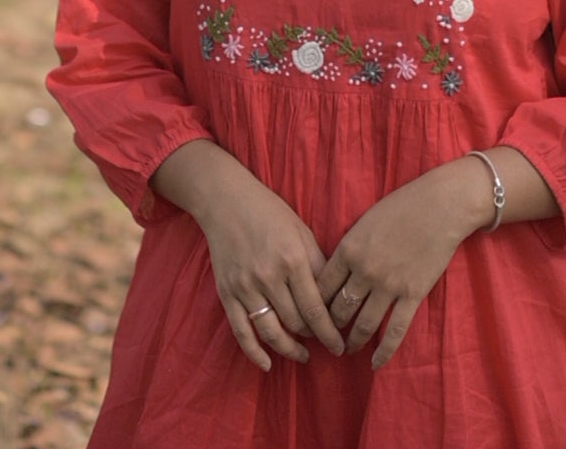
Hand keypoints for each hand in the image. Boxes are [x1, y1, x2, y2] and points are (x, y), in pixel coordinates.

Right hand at [197, 167, 345, 372]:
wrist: (226, 202)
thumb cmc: (270, 213)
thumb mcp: (301, 231)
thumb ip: (318, 264)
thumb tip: (333, 299)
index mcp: (292, 259)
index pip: (315, 309)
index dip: (329, 333)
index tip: (339, 346)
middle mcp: (269, 276)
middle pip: (296, 323)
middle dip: (312, 338)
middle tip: (323, 343)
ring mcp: (245, 287)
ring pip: (271, 332)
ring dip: (289, 350)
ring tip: (302, 355)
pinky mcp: (227, 293)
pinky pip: (241, 332)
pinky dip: (255, 353)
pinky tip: (268, 364)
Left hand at [316, 163, 486, 369]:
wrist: (440, 205)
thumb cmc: (401, 206)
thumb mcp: (365, 221)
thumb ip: (350, 248)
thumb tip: (336, 273)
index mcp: (349, 249)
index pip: (322, 287)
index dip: (315, 305)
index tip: (312, 316)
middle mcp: (364, 270)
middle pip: (339, 309)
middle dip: (331, 327)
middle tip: (328, 337)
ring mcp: (389, 285)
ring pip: (364, 324)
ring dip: (353, 341)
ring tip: (348, 350)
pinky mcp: (412, 295)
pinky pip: (395, 331)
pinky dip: (383, 351)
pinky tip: (375, 363)